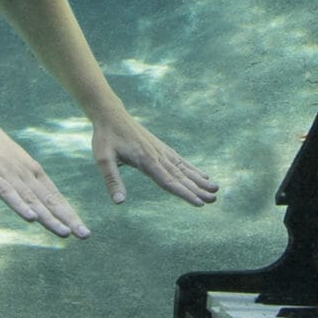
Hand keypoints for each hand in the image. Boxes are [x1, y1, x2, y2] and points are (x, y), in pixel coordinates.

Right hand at [0, 114, 90, 237]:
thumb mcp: (13, 164)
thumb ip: (23, 181)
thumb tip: (33, 198)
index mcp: (33, 171)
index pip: (55, 197)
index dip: (69, 214)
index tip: (83, 230)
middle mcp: (26, 174)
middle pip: (49, 200)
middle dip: (67, 219)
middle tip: (85, 235)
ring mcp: (9, 174)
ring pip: (33, 200)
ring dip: (49, 217)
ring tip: (65, 232)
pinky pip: (8, 193)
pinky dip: (20, 206)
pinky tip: (31, 218)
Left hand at [90, 109, 218, 208]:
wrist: (111, 114)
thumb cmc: (105, 137)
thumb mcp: (103, 158)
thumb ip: (112, 180)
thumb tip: (119, 202)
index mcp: (146, 160)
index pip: (168, 181)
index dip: (184, 193)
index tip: (199, 203)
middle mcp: (158, 156)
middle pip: (181, 176)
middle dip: (198, 189)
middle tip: (214, 199)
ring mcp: (161, 151)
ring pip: (184, 168)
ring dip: (199, 179)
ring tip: (215, 188)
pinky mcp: (161, 148)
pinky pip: (180, 160)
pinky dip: (192, 168)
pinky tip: (202, 174)